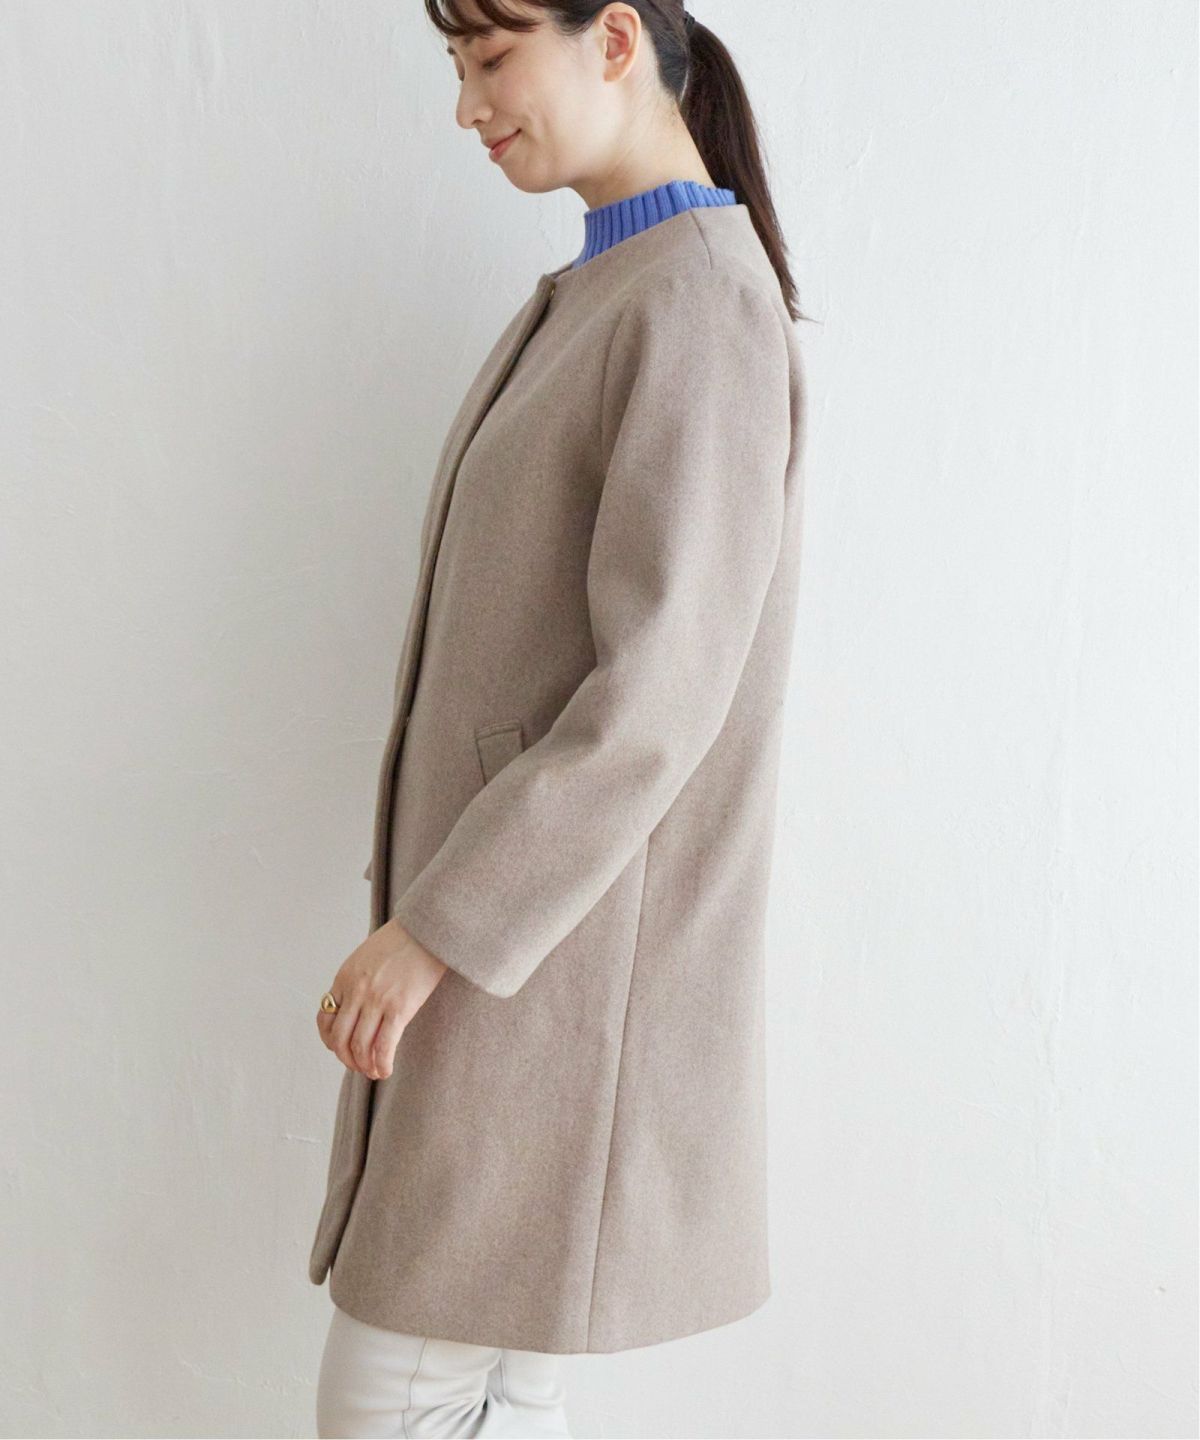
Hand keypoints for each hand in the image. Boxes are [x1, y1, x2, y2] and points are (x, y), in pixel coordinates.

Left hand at [316, 917, 447, 1078]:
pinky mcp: (400, 1008)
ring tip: (374, 1072)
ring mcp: (376, 1000)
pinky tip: (386, 1070)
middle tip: (358, 1066)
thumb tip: (358, 1007)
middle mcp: (356, 991)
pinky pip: (384, 1047)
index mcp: (344, 977)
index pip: (325, 1018)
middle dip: (346, 1059)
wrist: (429, 929)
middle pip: (339, 1038)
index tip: (341, 1048)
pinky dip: (382, 1064)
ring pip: (359, 1047)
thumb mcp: (367, 956)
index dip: (330, 1040)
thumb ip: (358, 980)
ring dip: (364, 1066)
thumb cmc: (404, 940)